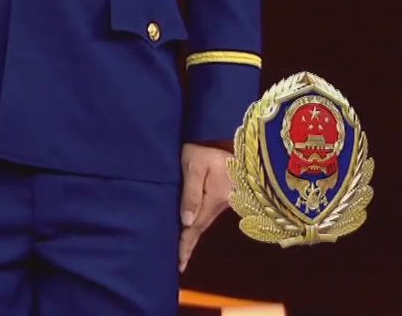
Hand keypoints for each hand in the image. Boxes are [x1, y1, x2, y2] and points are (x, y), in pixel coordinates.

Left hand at [178, 143, 234, 271]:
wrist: (222, 135)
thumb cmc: (205, 149)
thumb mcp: (194, 167)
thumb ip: (191, 193)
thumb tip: (186, 222)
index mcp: (214, 199)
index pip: (195, 227)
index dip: (186, 245)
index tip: (178, 264)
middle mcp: (221, 204)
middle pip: (200, 229)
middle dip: (188, 247)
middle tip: (178, 266)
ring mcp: (223, 201)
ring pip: (203, 223)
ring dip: (192, 238)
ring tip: (181, 254)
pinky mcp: (221, 196)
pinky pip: (206, 215)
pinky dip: (197, 227)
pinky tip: (190, 231)